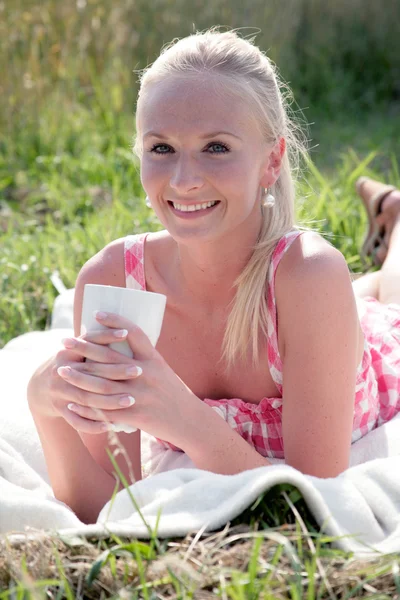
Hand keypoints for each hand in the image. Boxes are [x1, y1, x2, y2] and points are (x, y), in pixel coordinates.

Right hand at [27, 327, 133, 430]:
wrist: (41, 389)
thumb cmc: (70, 365)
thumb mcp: (75, 351)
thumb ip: (93, 342)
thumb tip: (122, 325)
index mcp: (66, 353)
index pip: (87, 342)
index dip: (106, 336)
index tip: (126, 333)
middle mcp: (61, 372)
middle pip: (92, 372)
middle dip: (116, 371)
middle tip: (138, 370)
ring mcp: (60, 393)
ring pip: (87, 398)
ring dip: (110, 400)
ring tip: (131, 400)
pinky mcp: (61, 410)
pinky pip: (78, 421)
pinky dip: (94, 424)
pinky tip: (111, 425)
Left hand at [56, 311, 202, 446]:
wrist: (191, 421)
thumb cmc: (175, 394)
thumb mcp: (163, 371)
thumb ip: (144, 360)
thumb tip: (121, 345)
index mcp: (155, 359)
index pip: (133, 333)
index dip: (114, 320)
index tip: (95, 314)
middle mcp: (147, 374)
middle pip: (110, 356)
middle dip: (84, 348)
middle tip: (65, 341)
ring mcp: (141, 394)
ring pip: (102, 383)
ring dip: (79, 376)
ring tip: (62, 370)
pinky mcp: (136, 415)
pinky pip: (106, 410)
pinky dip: (87, 408)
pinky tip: (72, 403)